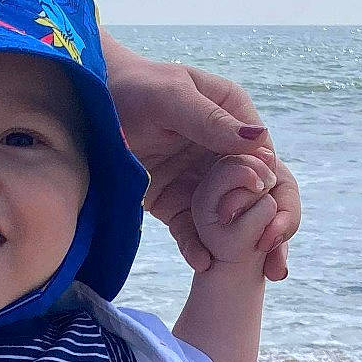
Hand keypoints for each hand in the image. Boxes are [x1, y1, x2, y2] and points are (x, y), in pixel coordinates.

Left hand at [102, 45, 299, 280]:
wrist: (86, 103)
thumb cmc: (132, 87)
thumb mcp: (171, 97)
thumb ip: (210, 120)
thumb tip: (259, 140)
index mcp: (234, 118)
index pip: (267, 160)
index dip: (275, 192)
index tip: (272, 220)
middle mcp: (224, 151)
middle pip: (262, 195)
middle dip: (274, 228)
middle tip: (275, 261)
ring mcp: (202, 181)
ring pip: (235, 219)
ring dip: (247, 248)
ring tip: (260, 275)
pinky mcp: (175, 203)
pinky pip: (193, 231)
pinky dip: (200, 249)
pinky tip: (203, 264)